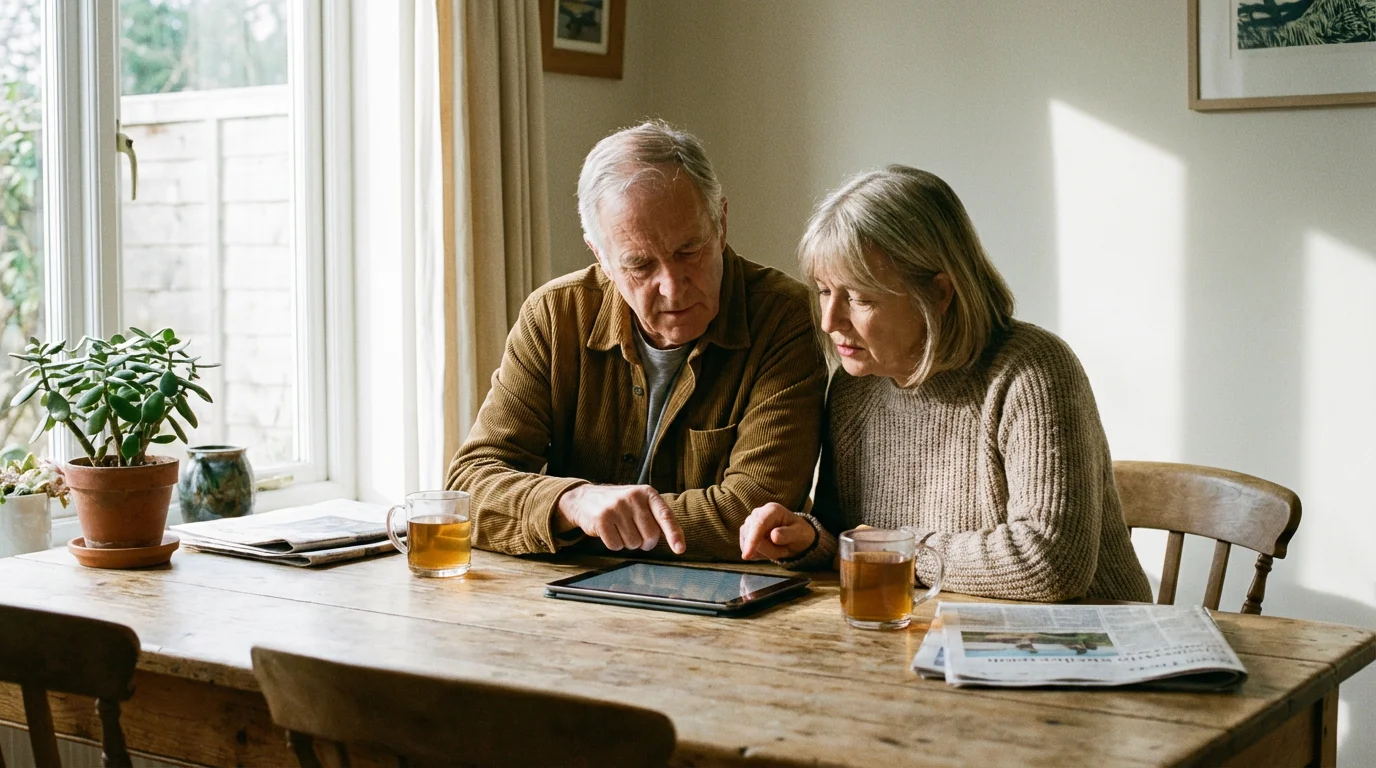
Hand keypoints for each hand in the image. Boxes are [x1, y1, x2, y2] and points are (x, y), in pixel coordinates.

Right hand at [554, 484, 686, 553]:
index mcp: (647, 493)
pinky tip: (608, 531)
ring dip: (627, 542)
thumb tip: (675, 542)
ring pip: (633, 543)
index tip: (680, 549)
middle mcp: (633, 497)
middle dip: (644, 542)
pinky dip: (614, 544)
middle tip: (635, 533)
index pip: (665, 516)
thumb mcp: (639, 502)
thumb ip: (656, 516)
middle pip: (650, 535)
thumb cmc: (619, 505)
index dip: (674, 534)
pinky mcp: (602, 519)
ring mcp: (616, 507)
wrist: (585, 499)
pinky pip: (616, 546)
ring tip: (619, 528)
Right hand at [739, 502, 815, 560]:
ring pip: (748, 544)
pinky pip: (746, 549)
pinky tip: (769, 550)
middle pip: (752, 536)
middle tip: (784, 550)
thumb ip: (788, 534)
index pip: (759, 524)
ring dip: (765, 552)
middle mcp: (757, 513)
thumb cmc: (799, 534)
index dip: (752, 539)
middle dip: (768, 549)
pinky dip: (758, 554)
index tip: (747, 555)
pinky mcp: (745, 534)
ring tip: (778, 548)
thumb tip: (774, 535)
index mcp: (772, 510)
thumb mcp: (800, 534)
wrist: (794, 537)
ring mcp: (749, 523)